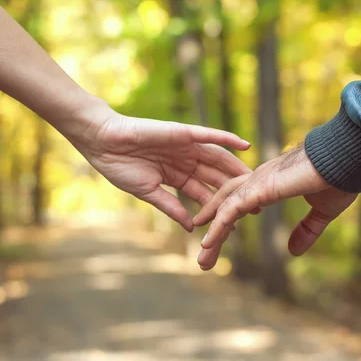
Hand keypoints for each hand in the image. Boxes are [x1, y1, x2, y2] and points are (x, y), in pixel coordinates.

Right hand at [70, 106, 252, 231]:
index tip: (237, 219)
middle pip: (215, 176)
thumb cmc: (120, 167)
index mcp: (175, 176)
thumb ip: (171, 207)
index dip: (219, 205)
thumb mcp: (148, 192)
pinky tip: (245, 145)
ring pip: (218, 158)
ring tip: (256, 180)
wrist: (104, 144)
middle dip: (234, 190)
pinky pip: (209, 135)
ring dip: (237, 169)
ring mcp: (185, 146)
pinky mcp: (183, 133)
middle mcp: (184, 161)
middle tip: (256, 203)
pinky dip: (227, 138)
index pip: (202, 192)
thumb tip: (191, 227)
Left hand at [193, 146, 356, 269]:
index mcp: (270, 183)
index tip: (217, 240)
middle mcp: (258, 180)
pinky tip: (208, 242)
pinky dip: (219, 225)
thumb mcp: (322, 212)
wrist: (349, 156)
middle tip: (204, 258)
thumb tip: (293, 252)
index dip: (226, 221)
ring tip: (202, 260)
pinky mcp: (261, 187)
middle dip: (214, 231)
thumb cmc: (339, 177)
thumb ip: (307, 230)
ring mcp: (258, 182)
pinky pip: (232, 208)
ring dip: (213, 235)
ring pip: (225, 209)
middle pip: (226, 206)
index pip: (239, 203)